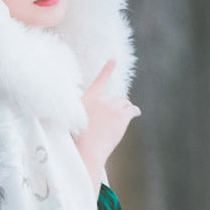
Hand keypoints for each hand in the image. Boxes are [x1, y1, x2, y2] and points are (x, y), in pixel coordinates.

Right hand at [73, 59, 140, 196]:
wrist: (87, 150)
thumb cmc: (78, 140)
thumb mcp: (74, 121)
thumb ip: (84, 112)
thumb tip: (90, 114)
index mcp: (87, 100)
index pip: (99, 81)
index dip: (107, 70)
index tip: (113, 60)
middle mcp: (100, 100)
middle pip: (115, 97)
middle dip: (114, 106)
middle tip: (109, 120)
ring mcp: (112, 107)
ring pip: (124, 103)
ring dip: (124, 109)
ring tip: (119, 120)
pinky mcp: (121, 116)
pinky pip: (132, 109)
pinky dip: (134, 111)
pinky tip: (136, 113)